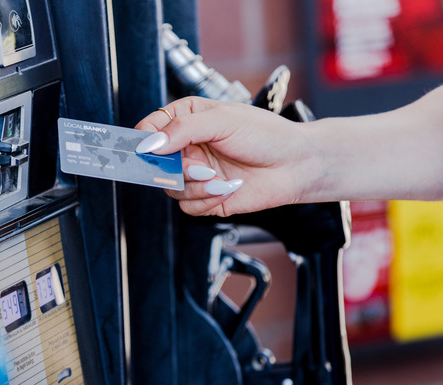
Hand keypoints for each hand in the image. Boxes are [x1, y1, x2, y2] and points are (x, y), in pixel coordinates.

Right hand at [134, 96, 321, 216]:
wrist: (297, 165)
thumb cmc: (266, 135)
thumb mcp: (222, 120)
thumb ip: (183, 128)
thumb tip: (150, 142)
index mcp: (188, 119)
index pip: (150, 129)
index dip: (145, 141)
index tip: (149, 151)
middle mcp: (188, 147)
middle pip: (156, 164)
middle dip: (176, 170)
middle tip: (198, 167)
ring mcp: (196, 173)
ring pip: (171, 189)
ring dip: (196, 187)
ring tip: (220, 178)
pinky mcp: (206, 197)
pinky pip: (188, 206)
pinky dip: (207, 200)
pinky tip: (228, 188)